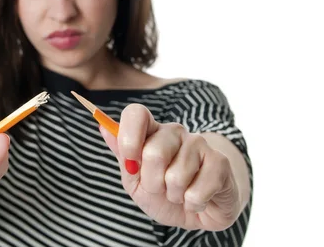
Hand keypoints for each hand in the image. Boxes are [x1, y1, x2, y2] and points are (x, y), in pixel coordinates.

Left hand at [100, 104, 240, 230]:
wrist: (198, 210)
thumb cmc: (163, 193)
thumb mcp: (135, 181)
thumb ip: (122, 156)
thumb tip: (104, 127)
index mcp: (152, 132)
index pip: (136, 113)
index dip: (129, 137)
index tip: (130, 163)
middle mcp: (176, 132)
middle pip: (153, 152)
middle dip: (152, 182)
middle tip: (160, 188)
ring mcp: (200, 144)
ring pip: (176, 176)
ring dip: (174, 195)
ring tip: (180, 193)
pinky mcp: (220, 162)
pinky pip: (197, 191)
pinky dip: (192, 204)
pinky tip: (197, 199)